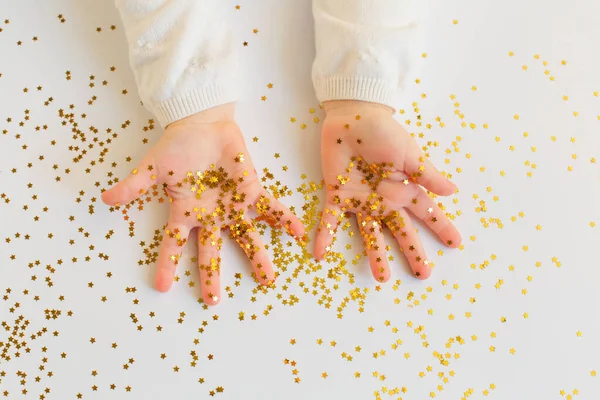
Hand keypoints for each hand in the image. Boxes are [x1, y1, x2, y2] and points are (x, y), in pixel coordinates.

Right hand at [101, 104, 304, 304]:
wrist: (202, 124)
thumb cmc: (177, 145)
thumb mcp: (153, 166)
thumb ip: (134, 184)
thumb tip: (106, 198)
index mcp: (185, 211)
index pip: (174, 243)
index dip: (167, 263)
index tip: (161, 288)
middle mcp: (210, 215)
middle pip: (211, 250)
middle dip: (212, 275)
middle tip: (213, 302)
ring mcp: (233, 205)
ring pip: (246, 236)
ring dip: (258, 256)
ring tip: (269, 279)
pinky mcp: (252, 189)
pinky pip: (271, 207)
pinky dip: (284, 219)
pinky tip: (298, 234)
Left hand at [315, 100, 460, 281]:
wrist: (353, 117)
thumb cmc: (383, 132)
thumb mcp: (409, 153)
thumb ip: (427, 174)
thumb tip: (453, 192)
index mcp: (403, 188)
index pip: (426, 212)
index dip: (441, 227)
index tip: (456, 244)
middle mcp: (384, 200)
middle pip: (401, 231)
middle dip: (412, 252)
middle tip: (423, 275)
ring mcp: (360, 200)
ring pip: (369, 233)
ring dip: (375, 255)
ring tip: (382, 278)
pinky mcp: (337, 195)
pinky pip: (330, 220)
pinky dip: (325, 236)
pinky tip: (320, 254)